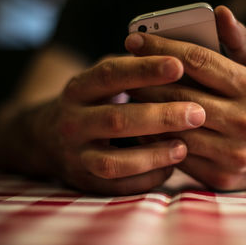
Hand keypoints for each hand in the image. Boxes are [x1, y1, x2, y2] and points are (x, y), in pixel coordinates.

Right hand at [36, 55, 205, 194]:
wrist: (47, 139)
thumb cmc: (91, 104)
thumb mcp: (99, 81)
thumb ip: (128, 70)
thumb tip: (175, 58)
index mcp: (78, 89)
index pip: (111, 75)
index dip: (145, 70)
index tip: (179, 66)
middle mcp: (73, 123)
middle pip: (117, 120)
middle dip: (161, 117)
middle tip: (198, 113)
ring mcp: (76, 156)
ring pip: (113, 162)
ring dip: (152, 155)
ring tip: (184, 147)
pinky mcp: (85, 182)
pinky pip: (118, 186)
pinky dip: (147, 179)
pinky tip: (170, 168)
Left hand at [124, 6, 245, 190]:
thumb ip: (240, 41)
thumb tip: (220, 13)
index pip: (199, 61)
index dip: (163, 48)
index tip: (135, 40)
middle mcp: (245, 121)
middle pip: (182, 94)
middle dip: (147, 79)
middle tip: (124, 67)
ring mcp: (232, 152)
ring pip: (176, 127)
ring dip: (146, 109)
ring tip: (129, 94)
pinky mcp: (219, 176)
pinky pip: (178, 154)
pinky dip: (156, 139)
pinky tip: (143, 125)